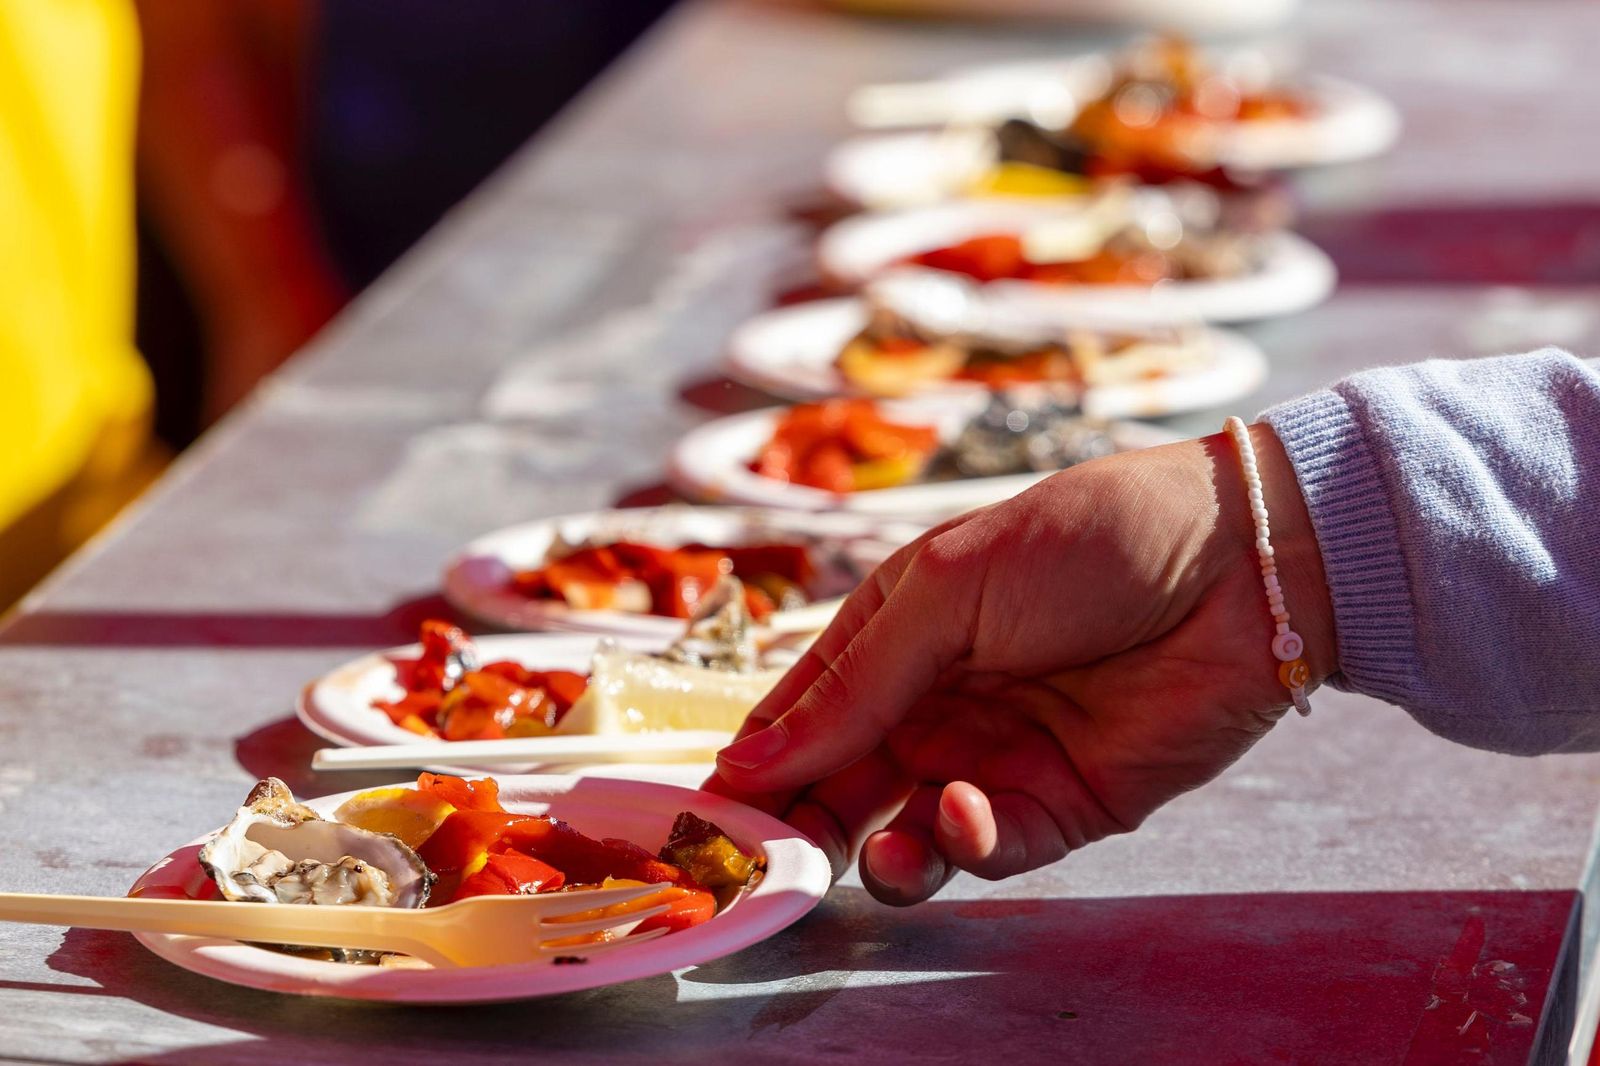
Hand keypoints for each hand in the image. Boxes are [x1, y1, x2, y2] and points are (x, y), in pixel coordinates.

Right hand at [705, 424, 1334, 904]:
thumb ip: (853, 685)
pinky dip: (962, 843)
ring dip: (874, 853)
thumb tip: (750, 758)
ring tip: (868, 854)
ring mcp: (994, 757)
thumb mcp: (947, 590)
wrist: (1241, 565)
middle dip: (804, 826)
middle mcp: (934, 703)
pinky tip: (963, 811)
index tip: (708, 814)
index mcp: (894, 635)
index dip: (755, 764)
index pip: (800, 714)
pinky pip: (985, 847)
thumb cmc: (1088, 541)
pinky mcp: (1060, 805)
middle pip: (840, 786)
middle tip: (773, 859)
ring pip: (903, 833)